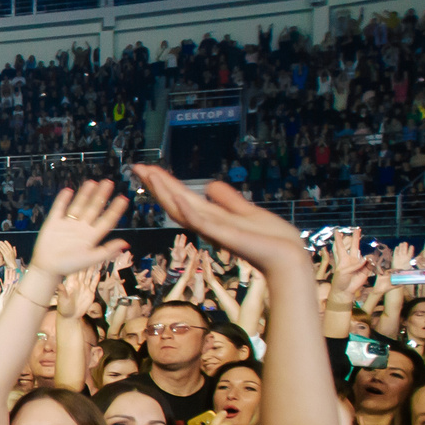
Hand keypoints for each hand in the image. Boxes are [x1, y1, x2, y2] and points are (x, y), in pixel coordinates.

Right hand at [24, 180, 130, 281]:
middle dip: (101, 196)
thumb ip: (107, 250)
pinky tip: (68, 190)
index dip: (115, 209)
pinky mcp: (54, 222)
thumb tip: (126, 244)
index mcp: (91, 236)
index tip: (123, 198)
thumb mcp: (91, 259)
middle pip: (94, 208)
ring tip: (92, 182)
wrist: (47, 268)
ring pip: (78, 205)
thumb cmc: (69, 266)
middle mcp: (81, 227)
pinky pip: (59, 208)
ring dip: (85, 194)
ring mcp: (68, 223)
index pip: (106, 220)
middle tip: (109, 182)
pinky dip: (63, 199)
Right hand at [130, 167, 308, 275]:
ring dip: (165, 192)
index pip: (182, 197)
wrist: (288, 257)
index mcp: (212, 217)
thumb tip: (210, 185)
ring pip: (182, 210)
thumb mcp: (246, 211)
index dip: (164, 182)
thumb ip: (228, 200)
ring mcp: (214, 230)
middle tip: (137, 167)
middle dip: (157, 184)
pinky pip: (203, 222)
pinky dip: (188, 210)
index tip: (148, 168)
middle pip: (175, 201)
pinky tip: (178, 197)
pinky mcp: (226, 236)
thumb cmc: (271, 239)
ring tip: (151, 175)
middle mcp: (208, 224)